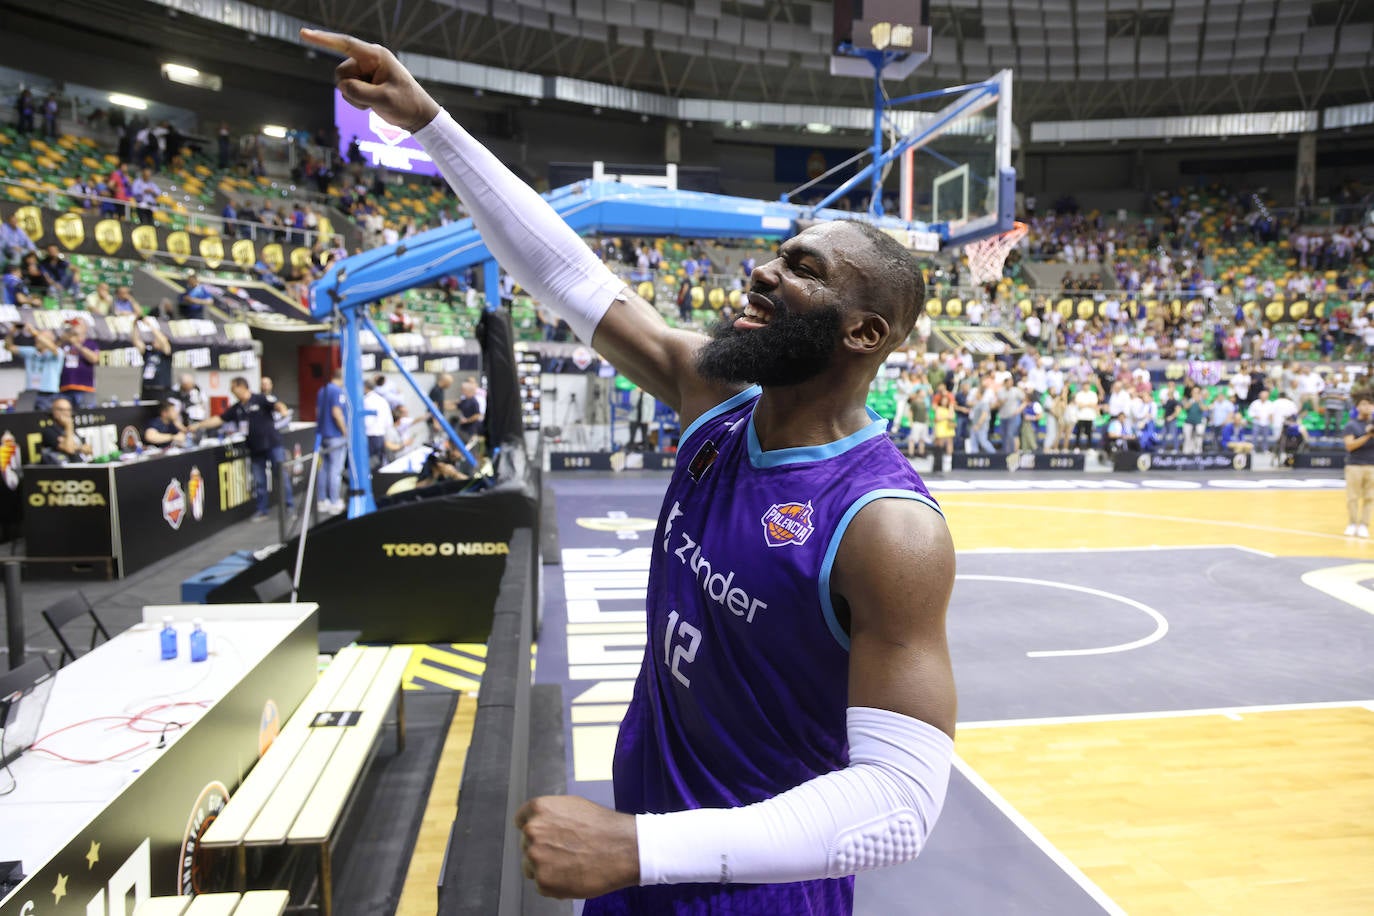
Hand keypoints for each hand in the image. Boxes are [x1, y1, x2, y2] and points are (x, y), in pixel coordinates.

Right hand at [301, 29, 440, 133]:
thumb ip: (360, 92)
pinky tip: (372, 103)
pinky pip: (347, 91)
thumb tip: (342, 86)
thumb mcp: (384, 99)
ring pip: (342, 83)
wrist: (417, 115)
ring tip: (374, 101)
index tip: (303, 33)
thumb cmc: (406, 103)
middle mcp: (368, 60)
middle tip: (373, 97)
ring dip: (354, 97)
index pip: (345, 44)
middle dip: (351, 88)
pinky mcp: (363, 82)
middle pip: (341, 72)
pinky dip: (356, 101)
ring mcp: (365, 71)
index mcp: (376, 56)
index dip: (323, 39)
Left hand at [515, 795, 638, 899]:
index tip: (544, 837)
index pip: (521, 821)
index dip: (535, 830)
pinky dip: (555, 884)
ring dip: (546, 868)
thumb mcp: (573, 806)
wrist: (623, 849)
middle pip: (526, 845)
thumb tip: (539, 824)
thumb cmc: (603, 827)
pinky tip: (573, 875)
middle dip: (542, 849)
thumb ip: (550, 815)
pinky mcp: (543, 881)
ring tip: (571, 864)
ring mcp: (536, 857)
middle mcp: (532, 831)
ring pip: (531, 867)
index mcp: (539, 809)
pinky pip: (542, 885)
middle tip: (566, 852)